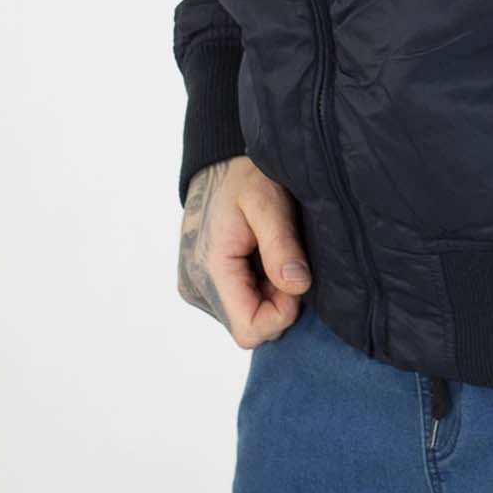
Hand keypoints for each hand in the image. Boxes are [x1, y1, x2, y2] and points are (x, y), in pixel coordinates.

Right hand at [177, 155, 312, 347]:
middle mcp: (195, 286)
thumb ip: (282, 245)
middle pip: (248, 325)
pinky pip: (235, 303)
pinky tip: (259, 256)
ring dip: (266, 294)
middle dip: (276, 301)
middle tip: (287, 260)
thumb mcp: (269, 201)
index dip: (282, 312)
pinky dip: (254, 288)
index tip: (296, 279)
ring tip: (272, 253)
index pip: (249, 329)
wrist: (217, 164)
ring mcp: (195, 287)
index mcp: (210, 268)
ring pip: (243, 316)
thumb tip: (298, 287)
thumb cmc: (243, 176)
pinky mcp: (199, 284)